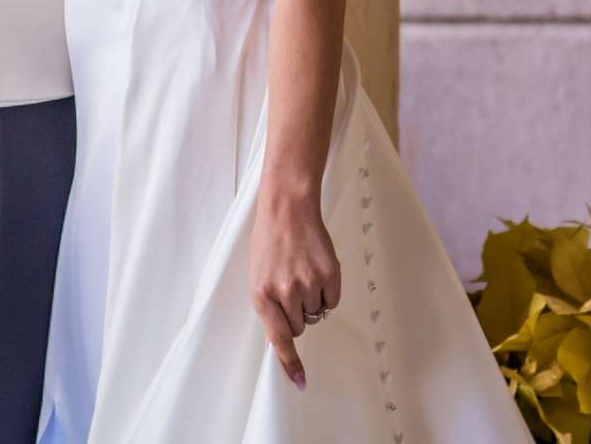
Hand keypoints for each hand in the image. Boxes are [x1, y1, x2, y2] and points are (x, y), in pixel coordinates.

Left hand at [251, 186, 338, 389]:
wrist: (289, 208)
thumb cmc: (270, 242)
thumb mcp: (258, 276)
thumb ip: (270, 306)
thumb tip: (285, 335)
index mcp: (262, 295)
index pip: (279, 338)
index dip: (290, 362)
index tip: (300, 381)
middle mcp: (285, 292)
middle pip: (300, 326)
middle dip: (297, 313)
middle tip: (291, 286)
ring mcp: (308, 282)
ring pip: (316, 314)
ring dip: (312, 301)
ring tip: (302, 272)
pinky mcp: (329, 273)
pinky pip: (332, 301)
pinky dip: (327, 293)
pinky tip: (317, 272)